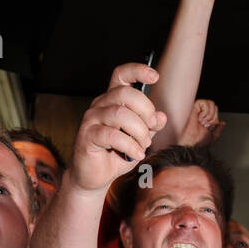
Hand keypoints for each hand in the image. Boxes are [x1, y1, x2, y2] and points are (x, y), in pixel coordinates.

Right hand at [69, 62, 166, 191]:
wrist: (95, 177)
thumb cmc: (117, 154)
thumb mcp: (140, 139)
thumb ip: (150, 126)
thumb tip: (161, 116)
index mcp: (113, 100)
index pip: (121, 75)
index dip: (137, 71)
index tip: (154, 76)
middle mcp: (101, 105)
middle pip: (125, 93)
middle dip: (145, 110)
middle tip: (151, 128)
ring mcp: (91, 119)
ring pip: (120, 114)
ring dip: (139, 131)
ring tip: (143, 145)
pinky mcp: (87, 136)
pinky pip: (112, 135)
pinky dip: (130, 145)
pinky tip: (136, 154)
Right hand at [178, 99, 224, 147]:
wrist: (192, 143)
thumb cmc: (199, 142)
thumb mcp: (213, 137)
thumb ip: (218, 129)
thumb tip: (223, 123)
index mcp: (205, 119)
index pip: (216, 110)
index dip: (215, 119)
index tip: (208, 127)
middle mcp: (201, 113)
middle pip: (214, 106)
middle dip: (213, 117)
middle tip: (205, 125)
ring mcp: (197, 110)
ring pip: (210, 103)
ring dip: (209, 115)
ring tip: (202, 122)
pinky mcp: (193, 107)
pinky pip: (204, 102)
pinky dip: (205, 111)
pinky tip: (199, 118)